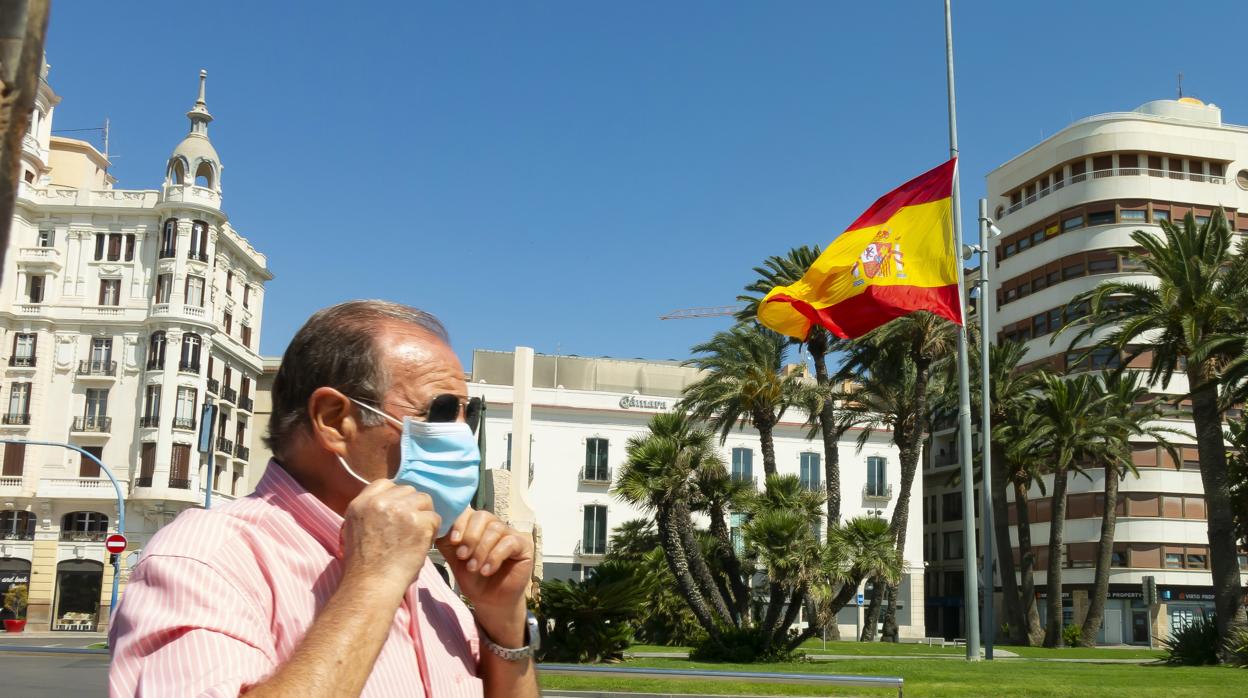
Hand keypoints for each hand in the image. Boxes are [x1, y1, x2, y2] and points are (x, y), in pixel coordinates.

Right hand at [341, 480, 440, 596]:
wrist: (371, 585)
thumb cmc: (364, 566)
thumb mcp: (354, 530)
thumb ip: (370, 511)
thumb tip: (391, 501)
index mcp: (361, 503)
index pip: (385, 484)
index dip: (396, 497)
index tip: (399, 512)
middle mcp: (380, 502)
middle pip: (408, 491)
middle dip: (412, 507)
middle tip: (410, 527)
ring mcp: (400, 511)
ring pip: (424, 500)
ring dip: (424, 516)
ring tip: (417, 536)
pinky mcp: (418, 522)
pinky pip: (435, 518)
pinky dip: (432, 531)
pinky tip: (422, 544)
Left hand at [436, 510, 533, 641]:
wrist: (490, 600)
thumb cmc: (473, 578)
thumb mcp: (456, 558)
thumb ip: (448, 541)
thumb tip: (437, 526)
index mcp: (477, 525)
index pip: (469, 511)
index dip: (460, 522)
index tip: (453, 540)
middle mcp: (495, 525)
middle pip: (483, 516)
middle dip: (470, 537)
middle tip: (462, 556)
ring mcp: (511, 533)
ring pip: (495, 529)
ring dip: (481, 550)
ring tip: (473, 568)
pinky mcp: (524, 545)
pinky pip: (509, 542)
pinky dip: (495, 557)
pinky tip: (487, 571)